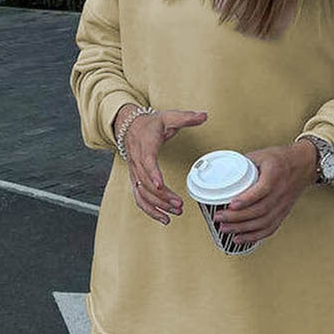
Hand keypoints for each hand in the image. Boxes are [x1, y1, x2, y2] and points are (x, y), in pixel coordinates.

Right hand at [123, 108, 208, 223]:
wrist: (129, 125)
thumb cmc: (150, 124)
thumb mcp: (168, 117)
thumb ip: (186, 118)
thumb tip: (204, 115)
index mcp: (145, 146)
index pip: (147, 162)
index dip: (153, 174)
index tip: (160, 185)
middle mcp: (137, 161)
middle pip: (146, 183)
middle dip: (162, 197)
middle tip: (179, 204)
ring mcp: (135, 172)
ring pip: (142, 193)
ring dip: (157, 206)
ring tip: (174, 213)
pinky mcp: (135, 179)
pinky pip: (139, 198)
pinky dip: (149, 210)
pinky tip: (163, 218)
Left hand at [213, 141, 317, 244]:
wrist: (304, 164)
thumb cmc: (282, 158)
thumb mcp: (261, 154)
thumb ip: (243, 163)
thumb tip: (222, 171)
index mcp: (275, 174)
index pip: (262, 190)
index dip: (246, 199)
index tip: (231, 204)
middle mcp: (281, 191)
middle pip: (260, 209)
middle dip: (237, 217)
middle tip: (219, 218)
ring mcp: (283, 204)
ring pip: (263, 222)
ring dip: (242, 228)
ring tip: (225, 228)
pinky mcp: (283, 212)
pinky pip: (270, 228)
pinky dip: (254, 236)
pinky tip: (241, 238)